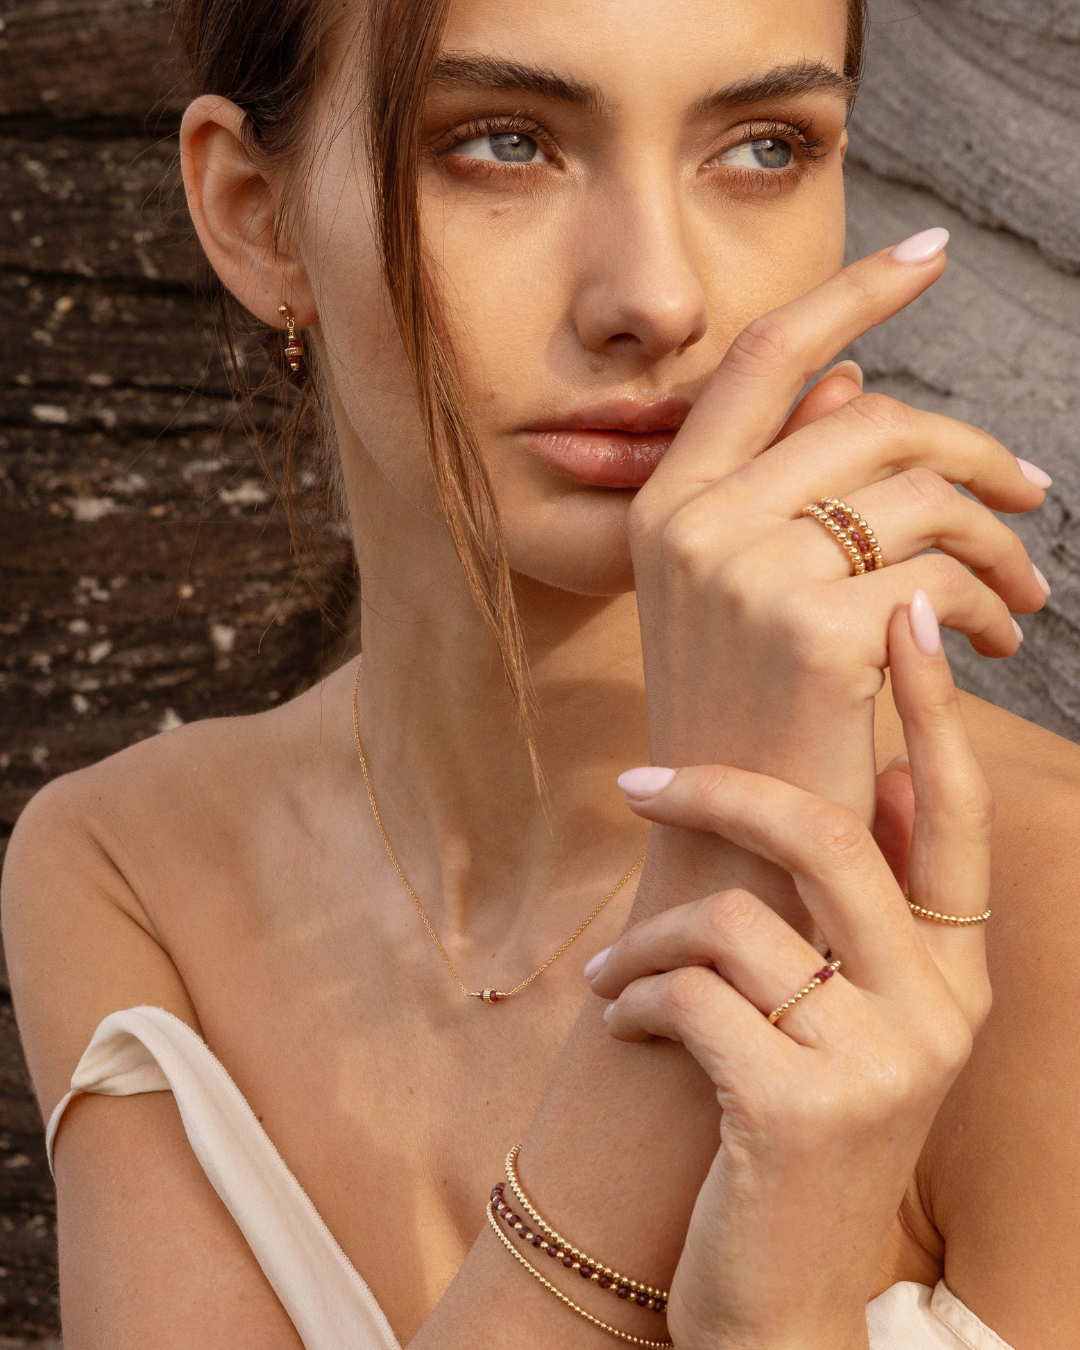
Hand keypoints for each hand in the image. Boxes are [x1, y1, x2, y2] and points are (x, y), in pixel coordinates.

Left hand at [589, 601, 992, 1349]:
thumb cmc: (798, 1131)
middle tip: (636, 779)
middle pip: (827, 834)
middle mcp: (936, 1007)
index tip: (910, 615)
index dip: (933, 712)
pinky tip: (621, 1031)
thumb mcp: (853, 1023)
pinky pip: (686, 994)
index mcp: (954, 973)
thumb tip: (866, 780)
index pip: (953, 815)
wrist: (781, 1300)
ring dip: (645, 942)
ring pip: (732, 917)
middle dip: (717, 790)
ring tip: (613, 979)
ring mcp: (876, 1058)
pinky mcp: (797, 1107)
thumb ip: (868, 911)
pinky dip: (632, 1002)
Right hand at [628, 233, 1047, 848]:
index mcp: (668, 503)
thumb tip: (850, 380)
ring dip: (997, 540)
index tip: (928, 254)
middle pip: (872, 419)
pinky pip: (941, 574)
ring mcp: (747, 575)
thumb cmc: (742, 717)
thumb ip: (780, 481)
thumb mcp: (735, 594)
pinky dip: (988, 604)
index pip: (764, 361)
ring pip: (921, 494)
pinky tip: (992, 642)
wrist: (729, 844)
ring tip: (1019, 598)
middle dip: (975, 452)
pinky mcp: (813, 633)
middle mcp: (695, 525)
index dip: (851, 292)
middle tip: (1034, 495)